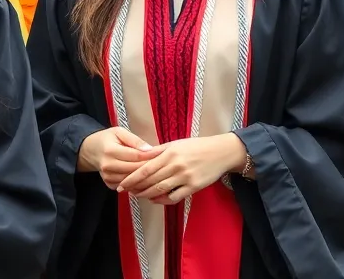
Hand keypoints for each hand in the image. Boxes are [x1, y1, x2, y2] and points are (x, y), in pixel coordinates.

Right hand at [77, 126, 161, 190]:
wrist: (91, 150)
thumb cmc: (107, 139)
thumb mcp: (119, 132)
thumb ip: (134, 140)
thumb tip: (149, 149)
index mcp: (110, 151)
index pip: (135, 156)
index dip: (151, 155)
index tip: (163, 152)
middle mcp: (108, 166)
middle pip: (135, 170)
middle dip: (150, 167)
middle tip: (164, 163)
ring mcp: (108, 177)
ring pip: (132, 180)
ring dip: (146, 177)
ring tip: (158, 171)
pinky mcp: (109, 184)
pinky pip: (128, 186)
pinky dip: (138, 183)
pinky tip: (147, 178)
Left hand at [117, 134, 246, 204]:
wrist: (220, 152)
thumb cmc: (197, 146)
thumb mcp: (177, 143)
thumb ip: (159, 150)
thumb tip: (141, 154)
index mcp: (170, 153)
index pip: (146, 168)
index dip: (132, 178)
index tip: (122, 184)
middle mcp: (176, 166)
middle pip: (151, 180)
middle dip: (137, 188)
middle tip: (127, 192)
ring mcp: (185, 178)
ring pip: (161, 190)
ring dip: (147, 195)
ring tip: (139, 195)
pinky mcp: (193, 187)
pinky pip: (174, 197)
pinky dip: (163, 200)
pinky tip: (156, 199)